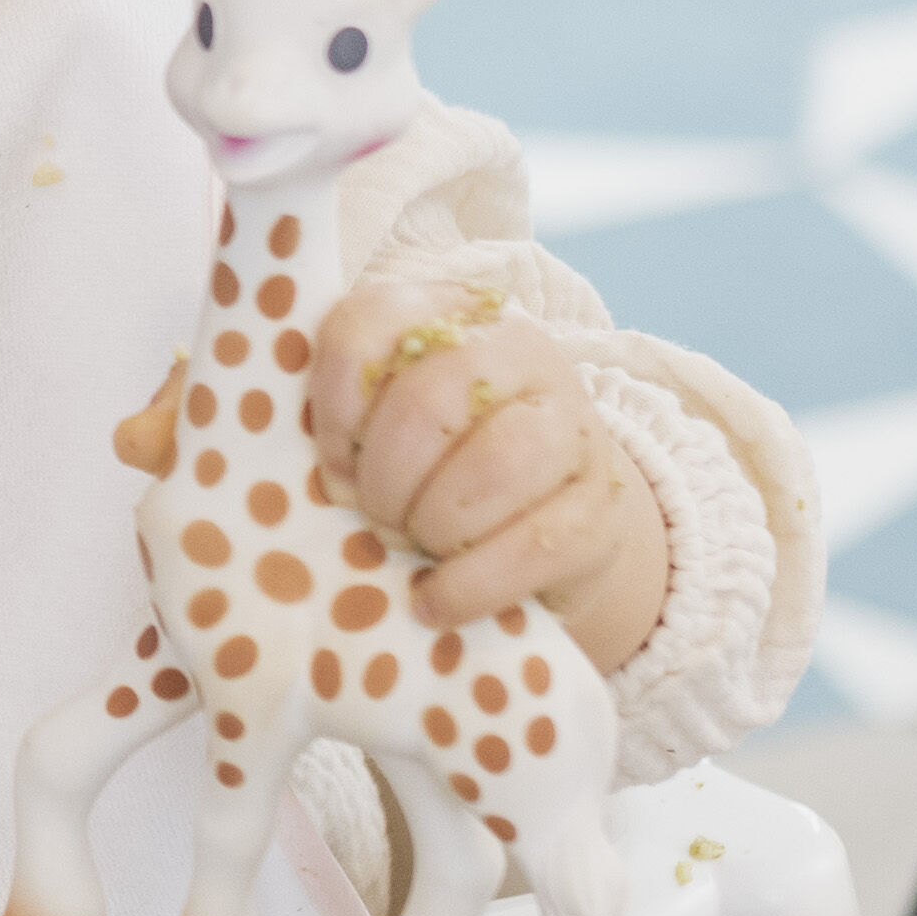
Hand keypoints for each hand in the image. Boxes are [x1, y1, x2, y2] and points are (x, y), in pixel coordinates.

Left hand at [307, 278, 662, 644]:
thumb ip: (341, 421)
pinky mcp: (603, 504)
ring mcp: (574, 424)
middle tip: (376, 517)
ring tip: (417, 549)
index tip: (333, 464)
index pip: (368, 325)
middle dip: (385, 478)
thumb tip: (313, 477)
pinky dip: (470, 584)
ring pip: (497, 464)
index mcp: (449, 314)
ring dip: (434, 524)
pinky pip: (535, 543)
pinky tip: (437, 601)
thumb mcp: (382, 431)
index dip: (334, 407)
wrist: (548, 528)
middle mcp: (522, 351)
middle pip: (430, 401)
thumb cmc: (437, 472)